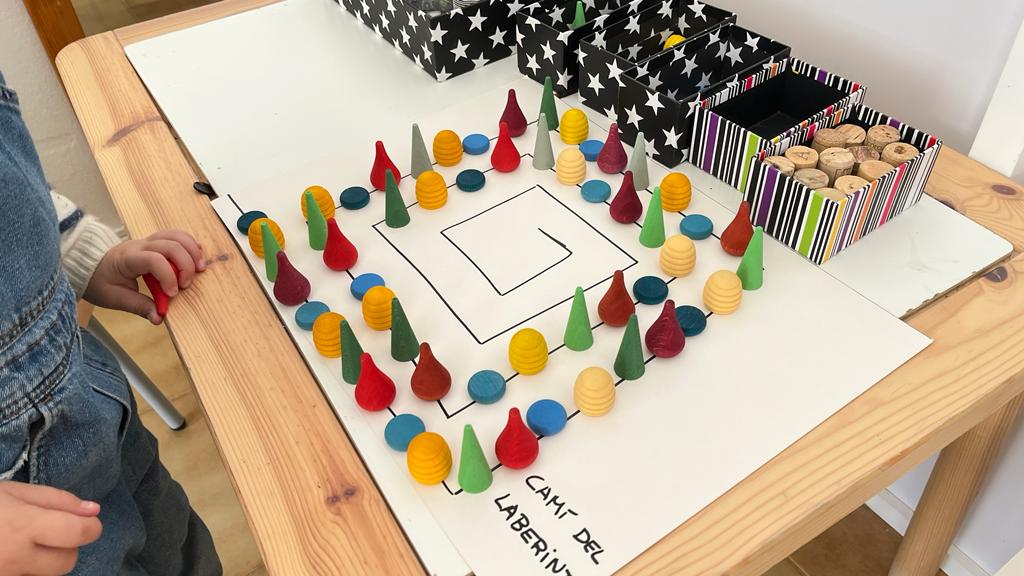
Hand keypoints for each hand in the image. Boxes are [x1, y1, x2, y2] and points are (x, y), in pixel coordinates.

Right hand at [0, 481, 101, 575]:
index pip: (77, 533)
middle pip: (66, 562)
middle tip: (48, 531)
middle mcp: (15, 558)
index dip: (90, 526)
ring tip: (25, 543)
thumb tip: (93, 510)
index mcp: (23, 526)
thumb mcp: (15, 491)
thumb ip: (58, 500)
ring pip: (48, 575)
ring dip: (46, 560)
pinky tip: (14, 554)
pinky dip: (29, 569)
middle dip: (67, 546)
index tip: (88, 520)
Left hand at [84, 230, 205, 324]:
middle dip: (185, 265)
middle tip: (187, 285)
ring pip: (176, 236)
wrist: (88, 266)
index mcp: (128, 258)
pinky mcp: (154, 242)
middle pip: (171, 245)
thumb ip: (139, 307)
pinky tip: (197, 255)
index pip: (154, 260)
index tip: (172, 295)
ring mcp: (148, 241)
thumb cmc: (100, 282)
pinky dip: (189, 244)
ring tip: (200, 268)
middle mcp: (140, 245)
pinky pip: (175, 236)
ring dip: (191, 250)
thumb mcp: (115, 299)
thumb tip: (159, 318)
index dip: (168, 276)